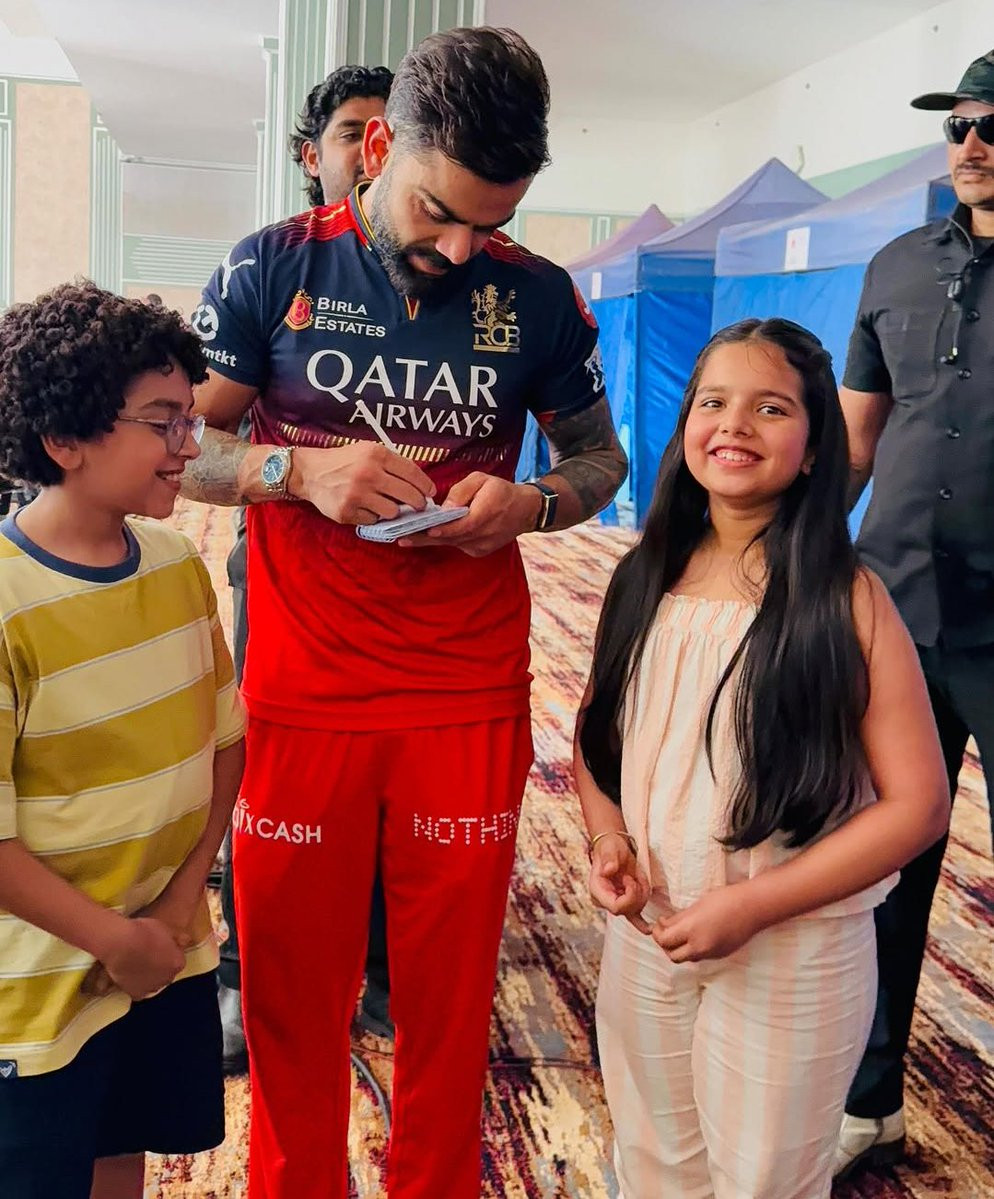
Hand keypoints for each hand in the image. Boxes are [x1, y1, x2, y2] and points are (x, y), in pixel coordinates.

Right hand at [85, 916, 186, 1000]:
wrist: (121, 945)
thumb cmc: (144, 932)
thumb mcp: (164, 928)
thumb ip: (177, 937)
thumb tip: (187, 940)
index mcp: (178, 963)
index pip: (177, 959)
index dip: (169, 952)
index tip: (160, 946)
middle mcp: (168, 978)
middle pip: (166, 973)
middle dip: (160, 966)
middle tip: (148, 954)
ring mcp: (152, 988)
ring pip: (153, 983)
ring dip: (149, 976)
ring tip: (137, 964)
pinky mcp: (135, 993)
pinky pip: (138, 991)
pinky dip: (135, 985)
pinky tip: (129, 975)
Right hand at [292, 443, 434, 523]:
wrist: (310, 473)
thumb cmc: (344, 461)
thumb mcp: (368, 451)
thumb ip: (392, 463)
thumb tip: (420, 484)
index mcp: (376, 454)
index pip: (413, 473)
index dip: (426, 486)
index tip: (431, 493)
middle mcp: (368, 473)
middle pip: (409, 496)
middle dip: (418, 503)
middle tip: (418, 506)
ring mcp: (357, 494)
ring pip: (393, 512)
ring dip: (393, 511)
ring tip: (385, 504)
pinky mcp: (347, 511)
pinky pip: (373, 520)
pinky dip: (373, 516)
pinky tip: (365, 507)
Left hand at [397, 475, 540, 556]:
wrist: (524, 511)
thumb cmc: (500, 491)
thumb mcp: (482, 479)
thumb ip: (462, 490)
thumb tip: (446, 506)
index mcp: (487, 513)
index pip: (462, 525)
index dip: (443, 529)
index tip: (424, 530)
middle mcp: (484, 533)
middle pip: (451, 538)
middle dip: (425, 538)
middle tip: (402, 537)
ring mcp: (482, 545)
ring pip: (451, 543)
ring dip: (429, 541)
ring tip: (406, 538)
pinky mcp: (479, 551)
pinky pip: (457, 545)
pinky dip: (443, 540)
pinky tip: (426, 536)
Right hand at [588, 832, 651, 933]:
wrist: (614, 847)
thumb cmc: (610, 847)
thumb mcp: (609, 849)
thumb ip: (608, 859)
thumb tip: (609, 870)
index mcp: (597, 890)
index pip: (616, 907)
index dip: (629, 895)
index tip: (630, 879)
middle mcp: (605, 900)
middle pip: (627, 910)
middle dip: (637, 893)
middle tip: (635, 876)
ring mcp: (616, 902)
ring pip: (636, 909)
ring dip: (642, 892)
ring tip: (637, 876)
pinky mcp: (626, 902)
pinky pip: (634, 917)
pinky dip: (642, 924)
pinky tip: (649, 930)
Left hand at [651, 884, 760, 962]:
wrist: (753, 908)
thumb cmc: (725, 899)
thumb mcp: (697, 905)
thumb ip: (679, 918)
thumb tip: (665, 924)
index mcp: (692, 930)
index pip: (664, 940)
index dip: (658, 932)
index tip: (659, 922)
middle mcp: (700, 946)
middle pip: (672, 956)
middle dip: (665, 945)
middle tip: (665, 931)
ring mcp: (712, 953)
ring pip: (687, 958)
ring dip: (679, 949)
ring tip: (680, 934)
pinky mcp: (721, 955)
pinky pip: (700, 956)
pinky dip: (693, 949)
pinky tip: (697, 936)